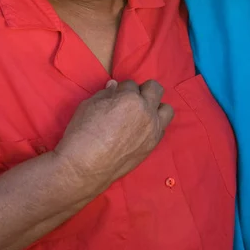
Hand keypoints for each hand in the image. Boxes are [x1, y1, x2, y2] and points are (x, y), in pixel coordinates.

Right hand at [54, 80, 173, 195]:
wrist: (85, 166)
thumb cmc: (83, 132)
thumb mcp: (89, 105)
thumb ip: (106, 94)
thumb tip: (114, 87)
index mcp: (130, 98)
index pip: (131, 84)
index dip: (122, 89)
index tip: (116, 96)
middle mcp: (146, 111)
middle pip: (155, 89)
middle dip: (144, 90)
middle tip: (131, 100)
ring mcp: (152, 129)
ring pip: (166, 109)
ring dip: (156, 108)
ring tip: (143, 114)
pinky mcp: (153, 145)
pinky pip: (162, 129)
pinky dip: (154, 125)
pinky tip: (141, 130)